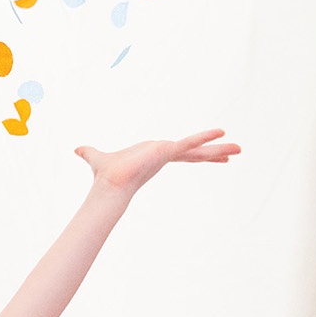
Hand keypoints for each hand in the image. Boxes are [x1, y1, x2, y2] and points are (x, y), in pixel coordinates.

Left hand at [75, 128, 240, 194]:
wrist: (109, 182)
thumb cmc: (107, 173)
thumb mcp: (97, 157)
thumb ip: (88, 153)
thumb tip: (75, 151)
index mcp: (156, 154)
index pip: (181, 152)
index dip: (196, 151)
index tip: (211, 153)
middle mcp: (165, 154)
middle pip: (195, 153)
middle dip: (215, 152)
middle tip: (236, 152)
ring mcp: (169, 153)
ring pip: (198, 150)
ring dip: (219, 149)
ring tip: (240, 148)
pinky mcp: (167, 151)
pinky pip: (189, 143)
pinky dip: (203, 138)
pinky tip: (221, 134)